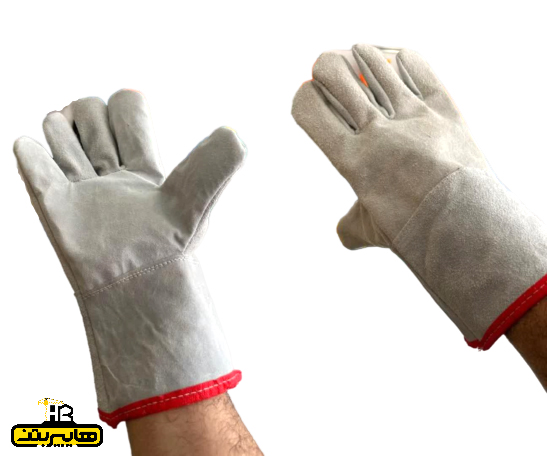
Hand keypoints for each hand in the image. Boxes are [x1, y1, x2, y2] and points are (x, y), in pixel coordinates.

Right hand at [15, 89, 245, 426]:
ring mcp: (82, 187)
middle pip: (90, 112)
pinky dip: (30, 152)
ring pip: (60, 129)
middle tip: (104, 150)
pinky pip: (33, 165)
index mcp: (147, 162)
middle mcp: (114, 171)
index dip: (126, 104)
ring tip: (75, 155)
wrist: (137, 287)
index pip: (128, 108)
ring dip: (59, 127)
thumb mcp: (198, 197)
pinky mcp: (54, 205)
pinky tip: (35, 150)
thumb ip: (218, 164)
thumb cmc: (171, 245)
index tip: (130, 122)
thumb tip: (241, 133)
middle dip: (89, 113)